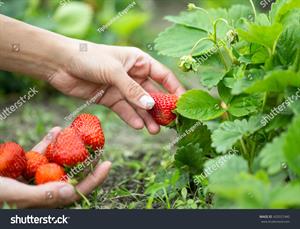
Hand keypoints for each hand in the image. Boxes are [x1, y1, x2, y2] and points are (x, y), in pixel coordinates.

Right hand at [0, 127, 110, 207]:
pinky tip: (56, 130)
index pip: (74, 192)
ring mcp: (32, 177)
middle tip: (98, 144)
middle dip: (84, 160)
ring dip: (67, 147)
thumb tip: (69, 191)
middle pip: (69, 175)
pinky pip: (39, 154)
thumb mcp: (11, 192)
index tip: (108, 163)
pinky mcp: (23, 166)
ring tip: (78, 133)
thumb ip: (40, 195)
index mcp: (42, 201)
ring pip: (56, 162)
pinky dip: (47, 143)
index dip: (93, 180)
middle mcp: (41, 189)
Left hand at [48, 42, 184, 133]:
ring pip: (139, 105)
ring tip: (155, 131)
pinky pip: (125, 110)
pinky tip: (139, 126)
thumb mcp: (114, 71)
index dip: (174, 89)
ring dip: (147, 117)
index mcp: (139, 61)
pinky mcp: (110, 99)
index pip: (163, 76)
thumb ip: (132, 90)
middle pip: (153, 93)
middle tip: (169, 123)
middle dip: (160, 108)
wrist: (60, 64)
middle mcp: (133, 75)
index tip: (182, 104)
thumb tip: (150, 106)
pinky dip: (132, 118)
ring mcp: (122, 88)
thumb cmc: (89, 58)